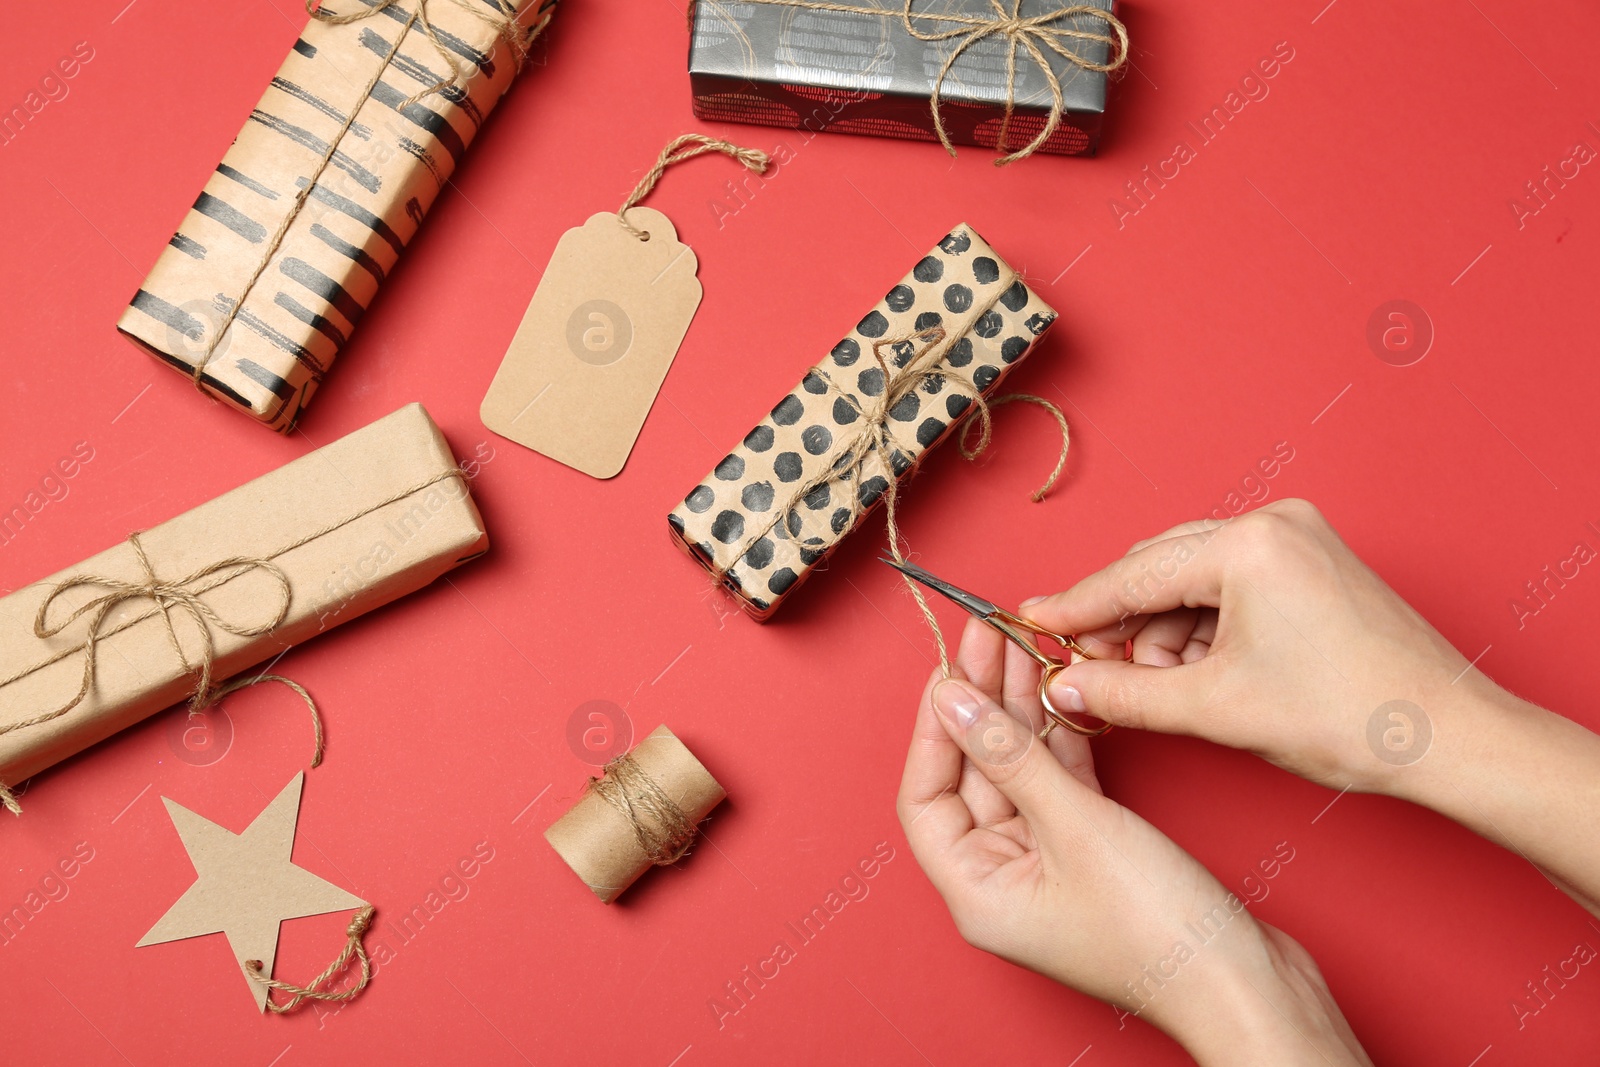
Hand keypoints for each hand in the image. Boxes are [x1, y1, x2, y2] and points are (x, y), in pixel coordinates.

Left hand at [898, 614, 1370, 1065]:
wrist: (1248, 983)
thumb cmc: (1159, 928)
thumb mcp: (1076, 828)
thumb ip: (1010, 757)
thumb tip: (953, 700)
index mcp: (977, 892)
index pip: (927, 796)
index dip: (935, 728)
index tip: (949, 667)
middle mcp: (1002, 881)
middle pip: (974, 775)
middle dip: (982, 702)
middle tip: (990, 632)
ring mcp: (1048, 867)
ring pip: (1019, 772)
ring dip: (1020, 711)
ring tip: (1022, 642)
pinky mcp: (1093, 854)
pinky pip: (1061, 786)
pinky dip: (1061, 740)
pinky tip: (1059, 690)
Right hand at [1026, 498, 1482, 794]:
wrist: (1449, 737)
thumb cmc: (1351, 716)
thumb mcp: (1216, 708)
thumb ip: (1125, 693)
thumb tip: (1064, 686)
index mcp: (1250, 544)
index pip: (1134, 574)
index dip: (1075, 606)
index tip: (1028, 621)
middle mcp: (1274, 523)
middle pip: (1160, 568)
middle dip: (1121, 624)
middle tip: (1086, 672)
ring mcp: (1298, 540)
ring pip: (1193, 579)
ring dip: (1161, 631)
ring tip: (1152, 687)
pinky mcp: (1313, 564)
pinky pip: (1230, 586)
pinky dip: (1202, 628)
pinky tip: (1192, 671)